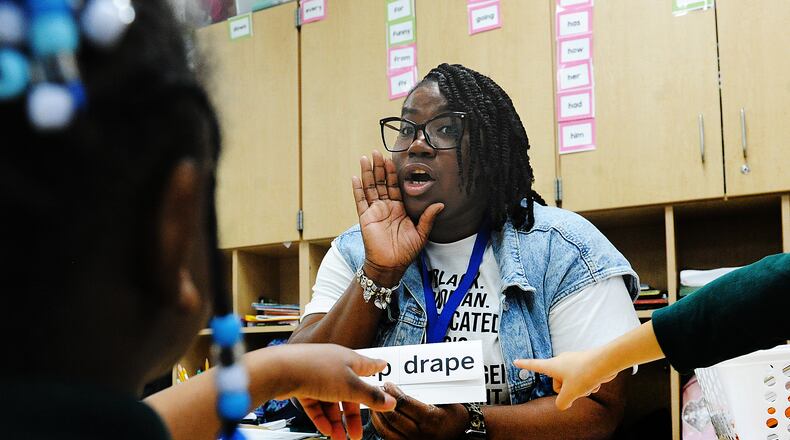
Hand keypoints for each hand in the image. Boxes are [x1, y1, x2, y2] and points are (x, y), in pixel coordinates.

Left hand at [261, 344, 395, 438]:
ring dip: (336, 421)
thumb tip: (390, 401)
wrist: (282, 369)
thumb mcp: (351, 386)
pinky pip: (316, 404)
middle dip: (353, 414)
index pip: (367, 365)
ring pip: (331, 401)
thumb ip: (370, 396)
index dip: (376, 368)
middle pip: (349, 392)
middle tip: (357, 432)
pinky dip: (321, 417)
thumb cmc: (316, 368)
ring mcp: (317, 375)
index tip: (382, 367)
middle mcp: (334, 366)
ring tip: (339, 437)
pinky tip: (325, 429)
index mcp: (349, 360)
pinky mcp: (302, 384)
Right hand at [352, 151, 443, 284]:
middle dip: (379, 167)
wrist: (391, 265)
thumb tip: (440, 204)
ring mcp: (374, 211)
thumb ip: (428, 218)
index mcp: (399, 208)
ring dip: (367, 173)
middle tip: (376, 152)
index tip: (392, 158)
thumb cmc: (406, 252)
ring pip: (370, 187)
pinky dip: (357, 189)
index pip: (395, 186)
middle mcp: (386, 207)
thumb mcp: (421, 234)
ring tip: (365, 158)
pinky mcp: (365, 217)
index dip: (393, 173)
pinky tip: (355, 177)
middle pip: (381, 182)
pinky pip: (360, 200)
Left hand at [370, 383, 467, 439]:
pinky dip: (380, 427)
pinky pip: (388, 438)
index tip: (388, 384)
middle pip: (393, 416)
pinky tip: (378, 417)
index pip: (404, 403)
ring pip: (387, 429)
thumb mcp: (447, 401)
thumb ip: (429, 392)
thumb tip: (410, 379)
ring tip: (374, 402)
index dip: (392, 392)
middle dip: (382, 400)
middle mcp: (421, 433)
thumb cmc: (454, 416)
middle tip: (379, 390)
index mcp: (431, 419)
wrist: (462, 435)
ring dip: (377, 415)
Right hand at [514, 352, 617, 410]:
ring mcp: (572, 362)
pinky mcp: (583, 364)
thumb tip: (562, 404)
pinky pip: (580, 379)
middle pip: (556, 382)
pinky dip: (587, 384)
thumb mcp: (570, 393)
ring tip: (588, 384)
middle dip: (566, 390)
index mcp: (552, 365)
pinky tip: (595, 382)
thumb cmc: (584, 374)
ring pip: (571, 383)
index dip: (524, 364)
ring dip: (579, 389)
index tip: (515, 361)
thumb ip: (562, 402)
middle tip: (575, 389)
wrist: (606, 362)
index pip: (534, 365)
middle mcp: (560, 362)